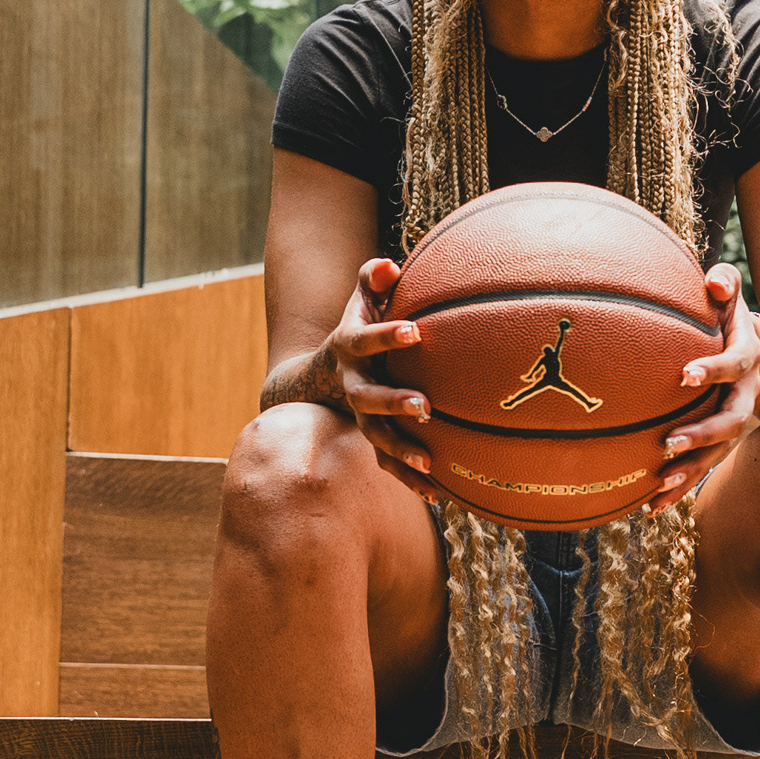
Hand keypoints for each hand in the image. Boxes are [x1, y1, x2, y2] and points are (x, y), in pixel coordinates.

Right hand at [328, 258, 436, 500]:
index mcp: (349, 349)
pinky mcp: (373, 437)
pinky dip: (409, 479)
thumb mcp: (360, 300)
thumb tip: (389, 264)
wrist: (321, 377)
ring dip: (401, 451)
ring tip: (430, 463)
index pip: (365, 341)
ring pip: (376, 438)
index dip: (385, 336)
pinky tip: (437, 493)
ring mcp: (361, 416)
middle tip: (425, 405)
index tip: (414, 331)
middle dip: (394, 402)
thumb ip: (372, 278)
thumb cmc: (357, 328)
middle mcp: (353, 385)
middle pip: (368, 398)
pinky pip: (389, 462)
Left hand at [646, 264, 759, 515]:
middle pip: (730, 421)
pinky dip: (679, 489)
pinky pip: (702, 468)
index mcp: (745, 360)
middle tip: (669, 442)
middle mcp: (744, 396)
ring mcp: (733, 423)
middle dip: (702, 434)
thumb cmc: (730, 319)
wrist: (759, 353)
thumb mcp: (731, 296)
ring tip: (659, 484)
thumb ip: (724, 282)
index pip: (732, 366)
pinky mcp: (719, 443)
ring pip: (717, 453)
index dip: (712, 370)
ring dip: (690, 471)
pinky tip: (650, 508)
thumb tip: (712, 280)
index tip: (684, 375)